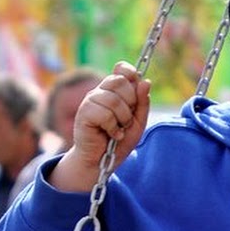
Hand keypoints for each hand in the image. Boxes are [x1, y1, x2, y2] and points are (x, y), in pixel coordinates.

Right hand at [50, 61, 150, 191]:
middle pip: (119, 81)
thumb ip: (142, 104)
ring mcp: (90, 101)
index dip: (130, 73)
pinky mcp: (84, 113)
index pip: (121, 69)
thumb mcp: (137, 123)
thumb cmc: (118, 141)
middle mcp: (100, 92)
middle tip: (127, 119)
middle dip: (130, 102)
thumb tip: (145, 81)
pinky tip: (112, 135)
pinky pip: (104, 113)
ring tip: (120, 129)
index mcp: (113, 91)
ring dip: (123, 118)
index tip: (136, 88)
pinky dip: (113, 127)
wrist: (101, 161)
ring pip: (113, 99)